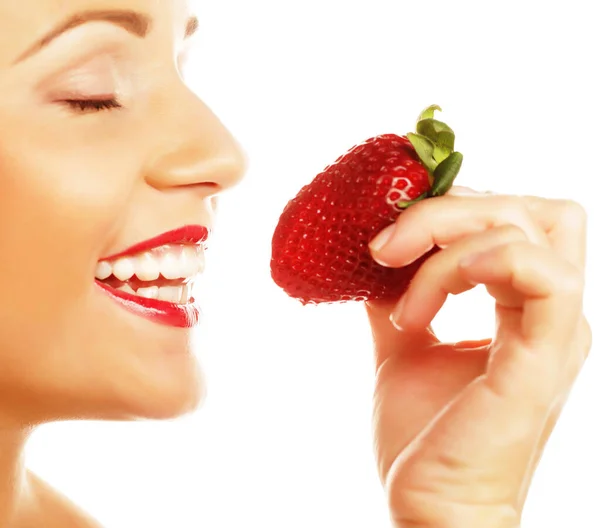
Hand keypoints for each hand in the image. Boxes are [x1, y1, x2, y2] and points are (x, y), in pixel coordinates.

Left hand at [365, 187, 591, 527]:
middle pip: (525, 209)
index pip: (511, 220)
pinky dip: (480, 262)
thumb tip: (373, 260)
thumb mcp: (405, 347)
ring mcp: (554, 333)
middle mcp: (549, 312)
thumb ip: (399, 297)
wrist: (433, 507)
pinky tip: (429, 297)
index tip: (386, 243)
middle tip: (385, 250)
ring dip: (446, 245)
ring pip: (524, 228)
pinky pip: (538, 274)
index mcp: (522, 308)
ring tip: (403, 305)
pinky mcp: (543, 358)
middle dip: (448, 212)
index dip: (452, 211)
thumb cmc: (425, 434)